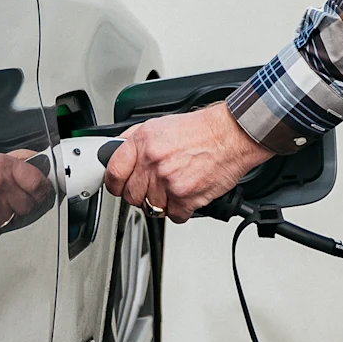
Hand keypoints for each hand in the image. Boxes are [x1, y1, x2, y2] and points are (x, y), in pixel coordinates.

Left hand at [102, 102, 271, 223]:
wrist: (228, 135)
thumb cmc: (198, 130)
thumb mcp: (159, 124)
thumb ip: (134, 140)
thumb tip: (116, 153)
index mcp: (142, 142)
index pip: (113, 172)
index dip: (114, 184)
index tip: (118, 187)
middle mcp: (153, 161)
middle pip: (131, 196)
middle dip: (141, 195)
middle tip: (154, 187)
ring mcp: (168, 181)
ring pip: (151, 208)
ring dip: (162, 203)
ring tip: (174, 187)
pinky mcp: (185, 197)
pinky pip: (174, 216)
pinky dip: (181, 210)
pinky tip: (187, 194)